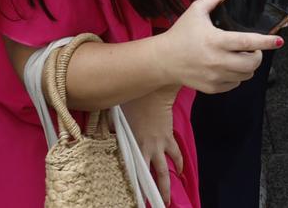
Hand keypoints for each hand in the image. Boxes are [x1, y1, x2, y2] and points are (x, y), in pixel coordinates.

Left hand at [120, 89, 180, 204]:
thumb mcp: (118, 114)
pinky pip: (176, 154)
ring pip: (165, 170)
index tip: (135, 196)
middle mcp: (148, 148)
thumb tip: (106, 132)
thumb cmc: (134, 100)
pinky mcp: (169, 137)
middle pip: (153, 176)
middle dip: (155, 192)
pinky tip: (180, 171)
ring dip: (167, 186)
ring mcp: (160, 144)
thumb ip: (112, 127)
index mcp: (134, 144)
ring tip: (166, 199)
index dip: (135, 184)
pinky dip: (179, 163)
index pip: (134, 169)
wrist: (156, 91)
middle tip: (155, 204)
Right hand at [158, 0, 281, 93]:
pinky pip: (235, 84)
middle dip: (258, 55)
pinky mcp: (213, 88)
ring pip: (246, 75)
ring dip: (248, 66)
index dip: (266, 41)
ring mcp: (215, 77)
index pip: (247, 42)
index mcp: (215, 40)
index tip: (279, 40)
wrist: (163, 61)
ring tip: (240, 57)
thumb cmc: (180, 34)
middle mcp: (217, 61)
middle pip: (252, 63)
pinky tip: (228, 67)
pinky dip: (237, 76)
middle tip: (254, 49)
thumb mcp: (195, 10)